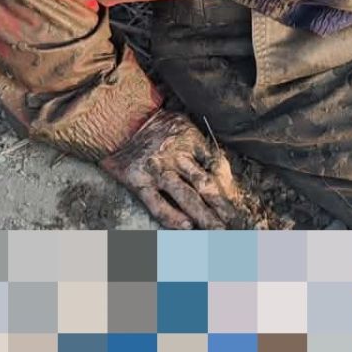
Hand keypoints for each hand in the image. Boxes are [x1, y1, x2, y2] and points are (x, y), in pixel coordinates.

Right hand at [101, 106, 249, 229]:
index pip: (216, 165)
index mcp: (189, 139)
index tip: (237, 201)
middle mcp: (176, 156)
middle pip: (206, 185)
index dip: (228, 185)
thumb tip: (219, 166)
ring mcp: (158, 171)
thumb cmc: (150, 121)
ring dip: (205, 216)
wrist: (114, 119)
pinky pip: (158, 203)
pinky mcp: (139, 182)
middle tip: (237, 225)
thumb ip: (198, 142)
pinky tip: (187, 227)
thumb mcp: (180, 123)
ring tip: (218, 232)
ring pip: (186, 197)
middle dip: (223, 207)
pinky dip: (172, 216)